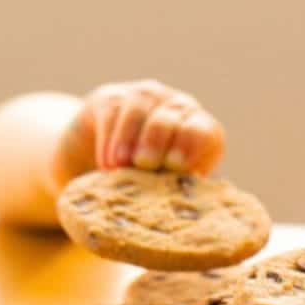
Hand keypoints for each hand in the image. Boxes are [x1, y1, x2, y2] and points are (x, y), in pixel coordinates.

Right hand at [50, 79, 224, 188]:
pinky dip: (109, 138)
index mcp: (200, 129)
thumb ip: (178, 189)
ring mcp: (145, 96)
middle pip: (172, 114)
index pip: (203, 130)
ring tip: (120, 166)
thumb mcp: (166, 185)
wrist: (100, 161)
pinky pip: (112, 112)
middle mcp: (177, 106)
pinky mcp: (110, 97)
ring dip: (130, 138)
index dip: (191, 145)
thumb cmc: (146, 181)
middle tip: (145, 165)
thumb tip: (186, 208)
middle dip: (158, 139)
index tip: (177, 166)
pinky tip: (106, 163)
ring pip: (140, 108)